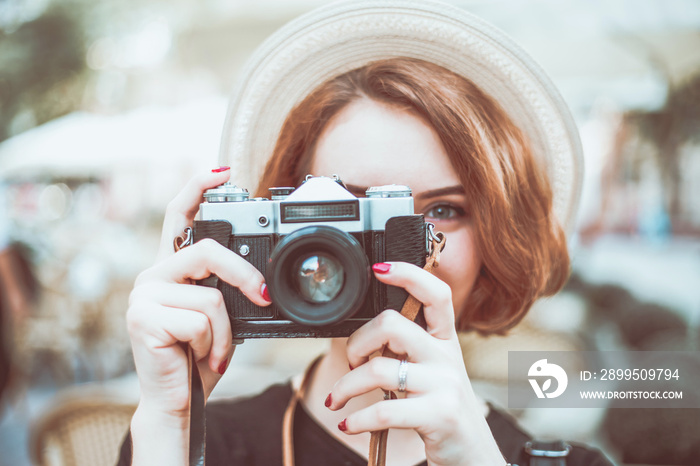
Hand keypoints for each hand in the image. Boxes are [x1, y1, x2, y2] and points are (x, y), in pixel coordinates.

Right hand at [126, 168, 270, 463]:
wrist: (177, 401)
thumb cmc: (199, 356)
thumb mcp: (219, 316)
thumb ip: (224, 289)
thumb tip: (257, 278)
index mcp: (171, 270)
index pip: (180, 216)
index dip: (198, 189)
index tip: (223, 171)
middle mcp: (153, 275)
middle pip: (206, 251)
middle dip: (243, 275)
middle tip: (262, 296)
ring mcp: (144, 295)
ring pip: (210, 297)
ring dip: (225, 333)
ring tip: (211, 351)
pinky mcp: (142, 318)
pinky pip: (200, 321)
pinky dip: (213, 345)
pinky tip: (197, 358)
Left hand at [325, 262, 505, 465]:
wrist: (473, 455)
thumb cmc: (442, 409)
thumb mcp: (433, 373)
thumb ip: (409, 350)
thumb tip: (365, 335)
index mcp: (445, 341)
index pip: (436, 294)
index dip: (409, 274)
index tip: (378, 268)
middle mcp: (447, 357)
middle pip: (392, 324)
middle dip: (357, 342)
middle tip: (351, 362)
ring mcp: (445, 386)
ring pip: (379, 369)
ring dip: (346, 385)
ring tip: (337, 398)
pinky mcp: (439, 416)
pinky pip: (384, 410)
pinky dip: (356, 418)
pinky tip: (347, 422)